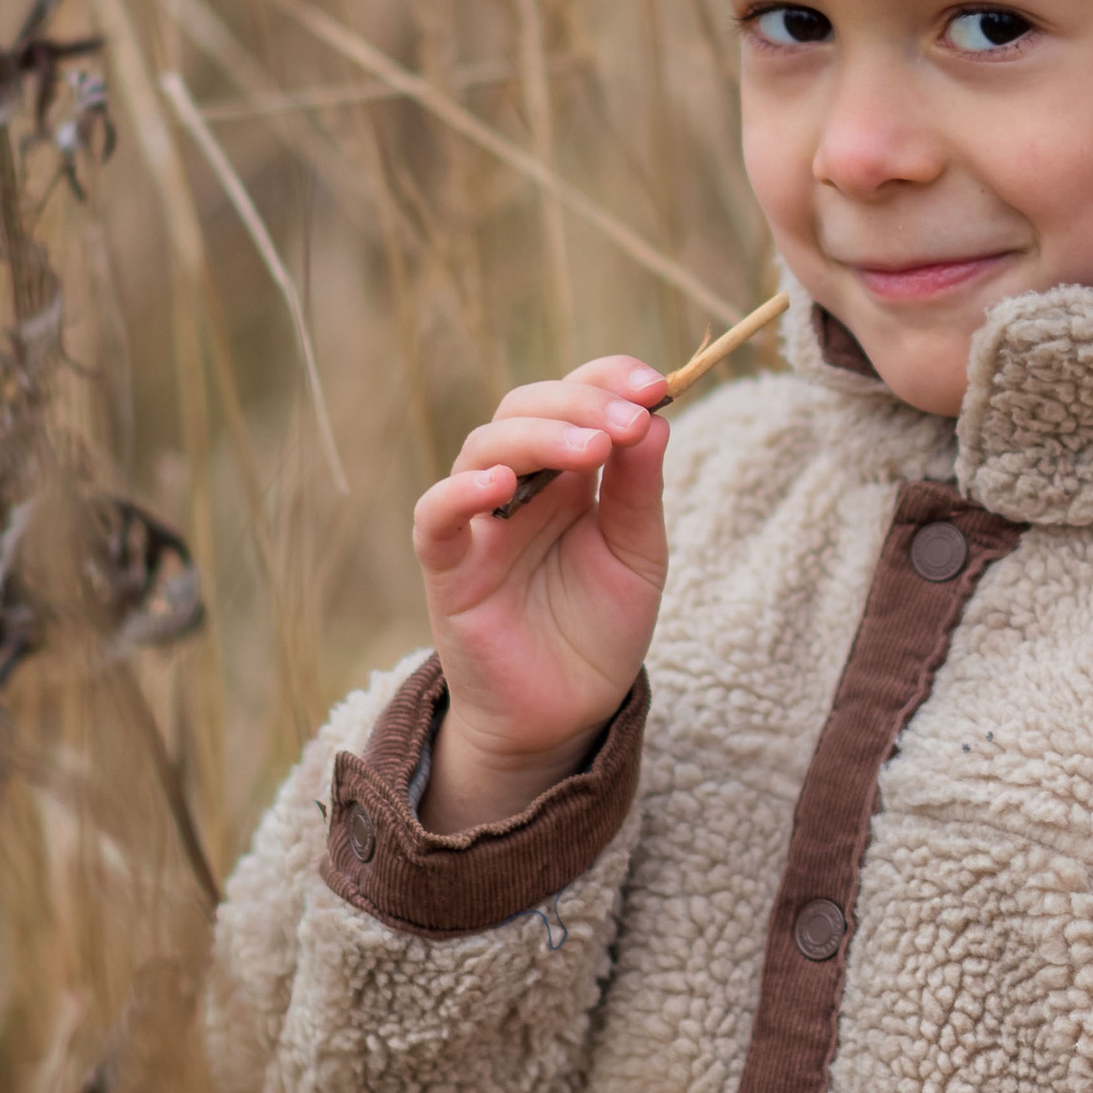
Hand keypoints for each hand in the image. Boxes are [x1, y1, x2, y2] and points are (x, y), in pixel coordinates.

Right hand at [411, 352, 671, 826]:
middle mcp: (520, 485)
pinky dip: (460, 492)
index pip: (577, 396)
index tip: (657, 385)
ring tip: (591, 449)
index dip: (609, 378)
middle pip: (527, 407)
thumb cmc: (598, 629)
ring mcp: (480, 522)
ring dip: (539, 436)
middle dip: (581, 403)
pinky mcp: (447, 567)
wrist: (565, 714)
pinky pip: (436, 517)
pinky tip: (502, 484)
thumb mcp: (637, 553)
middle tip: (629, 421)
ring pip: (484, 447)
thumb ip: (639, 489)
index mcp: (568, 472)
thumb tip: (656, 416)